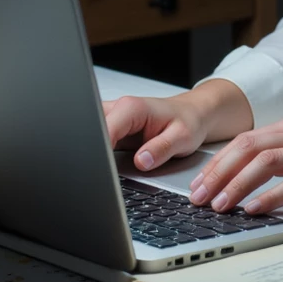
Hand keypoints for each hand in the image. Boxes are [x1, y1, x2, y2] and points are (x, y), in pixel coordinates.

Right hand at [102, 78, 253, 169]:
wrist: (192, 114)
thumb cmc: (188, 121)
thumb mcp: (182, 137)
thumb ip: (161, 148)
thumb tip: (141, 161)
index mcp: (132, 108)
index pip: (103, 131)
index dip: (99, 153)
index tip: (102, 171)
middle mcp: (118, 109)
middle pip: (90, 130)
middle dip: (90, 152)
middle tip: (99, 173)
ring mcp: (113, 118)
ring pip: (90, 134)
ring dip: (92, 152)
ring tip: (102, 170)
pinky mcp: (112, 129)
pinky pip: (97, 140)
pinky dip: (97, 153)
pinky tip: (105, 165)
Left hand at [189, 116, 282, 212]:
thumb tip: (247, 178)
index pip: (245, 140)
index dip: (218, 162)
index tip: (199, 183)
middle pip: (248, 147)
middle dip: (217, 173)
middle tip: (198, 197)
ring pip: (265, 163)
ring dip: (236, 185)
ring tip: (219, 206)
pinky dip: (269, 197)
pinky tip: (254, 209)